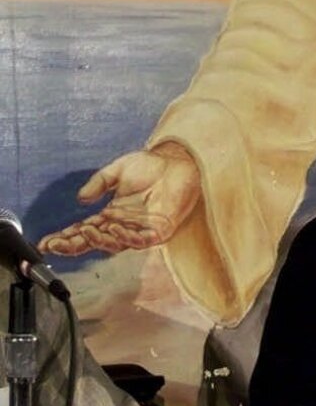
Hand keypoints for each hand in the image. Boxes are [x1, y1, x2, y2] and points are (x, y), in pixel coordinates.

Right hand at [38, 143, 200, 255]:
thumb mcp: (118, 170)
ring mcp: (141, 230)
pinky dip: (126, 237)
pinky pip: (141, 240)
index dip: (65, 238)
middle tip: (58, 244)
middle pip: (95, 242)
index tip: (46, 242)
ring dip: (99, 239)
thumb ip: (99, 182)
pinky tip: (113, 228)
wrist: (179, 161)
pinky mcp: (159, 231)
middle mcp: (123, 225)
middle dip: (75, 244)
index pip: (84, 230)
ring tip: (86, 230)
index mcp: (111, 214)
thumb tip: (81, 198)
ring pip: (115, 244)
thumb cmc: (152, 166)